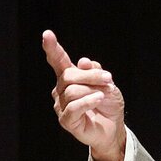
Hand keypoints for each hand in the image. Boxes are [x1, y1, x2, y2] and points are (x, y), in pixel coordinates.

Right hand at [42, 30, 125, 160]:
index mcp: (70, 77)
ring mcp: (62, 105)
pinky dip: (88, 101)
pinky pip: (74, 107)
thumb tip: (82, 61)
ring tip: (105, 94)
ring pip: (72, 90)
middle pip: (69, 75)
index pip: (58, 61)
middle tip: (108, 79)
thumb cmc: (108, 103)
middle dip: (91, 75)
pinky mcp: (66, 120)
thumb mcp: (106, 83)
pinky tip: (98, 100)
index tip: (47, 34)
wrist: (114, 126)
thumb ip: (94, 71)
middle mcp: (62, 90)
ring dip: (92, 90)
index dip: (52, 48)